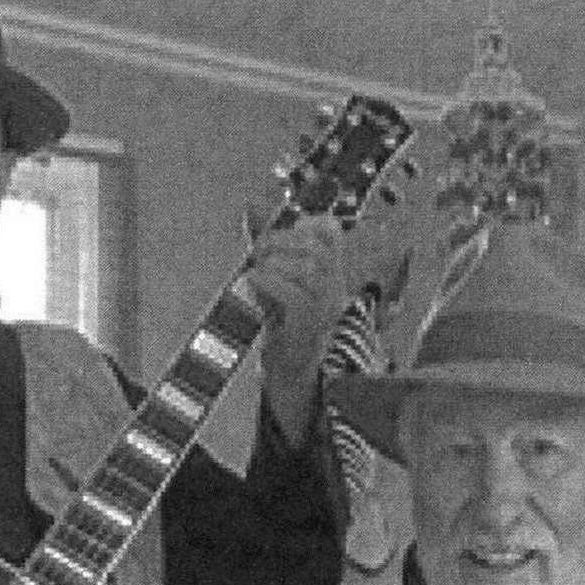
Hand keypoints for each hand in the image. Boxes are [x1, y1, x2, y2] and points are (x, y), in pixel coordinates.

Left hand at [247, 214, 351, 448]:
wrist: (292, 377)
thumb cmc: (282, 328)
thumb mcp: (276, 282)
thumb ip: (268, 246)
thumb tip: (251, 207)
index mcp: (331, 276)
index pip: (332, 234)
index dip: (307, 222)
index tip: (284, 229)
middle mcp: (333, 290)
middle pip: (316, 248)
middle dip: (281, 242)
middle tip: (258, 253)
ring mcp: (324, 310)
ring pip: (306, 268)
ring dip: (273, 263)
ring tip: (256, 271)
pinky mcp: (308, 328)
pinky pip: (294, 295)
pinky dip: (269, 282)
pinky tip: (253, 283)